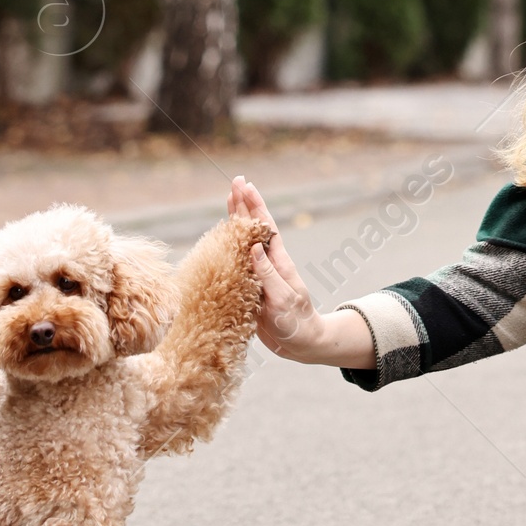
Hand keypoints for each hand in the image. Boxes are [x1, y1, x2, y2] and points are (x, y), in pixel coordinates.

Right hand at [226, 177, 373, 367]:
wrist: (303, 344)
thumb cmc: (297, 323)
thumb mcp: (284, 299)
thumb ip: (268, 274)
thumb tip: (253, 247)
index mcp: (279, 262)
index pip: (264, 226)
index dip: (254, 205)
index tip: (244, 184)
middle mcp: (268, 263)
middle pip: (253, 227)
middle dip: (244, 204)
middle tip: (235, 181)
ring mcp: (259, 274)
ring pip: (244, 241)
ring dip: (237, 220)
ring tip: (230, 199)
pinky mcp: (251, 287)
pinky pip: (237, 261)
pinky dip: (229, 246)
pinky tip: (222, 239)